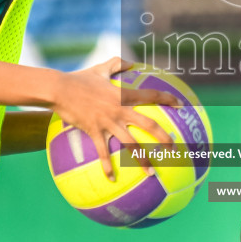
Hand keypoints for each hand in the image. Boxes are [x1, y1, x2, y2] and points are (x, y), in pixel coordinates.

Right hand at [51, 57, 177, 177]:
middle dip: (164, 137)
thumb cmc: (79, 78)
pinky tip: (111, 178)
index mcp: (124, 95)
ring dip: (142, 159)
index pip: (152, 95)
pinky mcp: (95, 131)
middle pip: (149, 125)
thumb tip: (130, 63)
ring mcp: (108, 122)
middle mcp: (120, 110)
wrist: (60, 89)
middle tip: (174, 149)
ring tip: (152, 173)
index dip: (168, 99)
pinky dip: (107, 166)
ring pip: (131, 144)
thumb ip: (117, 64)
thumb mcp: (100, 68)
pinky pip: (103, 152)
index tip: (181, 106)